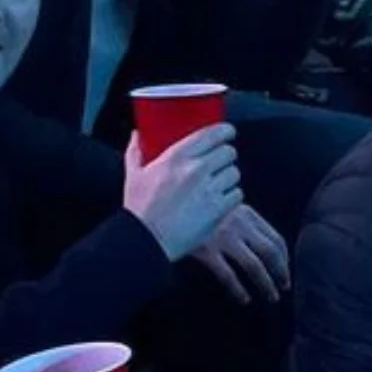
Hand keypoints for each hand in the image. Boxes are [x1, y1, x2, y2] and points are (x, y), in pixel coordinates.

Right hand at [122, 123, 239, 260]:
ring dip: (229, 177)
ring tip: (219, 184)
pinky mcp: (219, 210)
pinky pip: (237, 195)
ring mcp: (210, 190)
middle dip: (226, 157)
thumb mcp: (134, 175)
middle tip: (219, 163)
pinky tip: (221, 200)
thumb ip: (135, 152)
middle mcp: (197, 170)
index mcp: (177, 157)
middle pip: (229, 153)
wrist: (147, 240)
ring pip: (235, 173)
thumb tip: (137, 135)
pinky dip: (232, 197)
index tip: (227, 133)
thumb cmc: (140, 210)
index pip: (213, 134)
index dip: (225, 131)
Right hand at [190, 203, 289, 304]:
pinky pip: (228, 275)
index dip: (285, 257)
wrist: (169, 207)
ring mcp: (223, 238)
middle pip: (270, 252)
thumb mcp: (225, 205)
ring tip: (272, 296)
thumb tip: (258, 238)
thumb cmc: (197, 206)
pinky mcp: (207, 250)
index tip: (286, 269)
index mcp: (246, 213)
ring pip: (254, 266)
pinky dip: (239, 289)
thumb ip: (241, 218)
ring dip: (266, 284)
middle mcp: (239, 225)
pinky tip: (244, 299)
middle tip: (285, 286)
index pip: (275, 237)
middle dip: (281, 271)